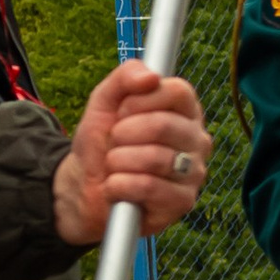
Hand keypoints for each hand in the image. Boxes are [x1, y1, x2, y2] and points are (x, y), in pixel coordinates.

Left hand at [52, 62, 210, 243]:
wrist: (83, 186)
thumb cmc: (101, 142)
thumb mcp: (104, 101)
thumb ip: (125, 77)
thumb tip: (151, 77)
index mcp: (184, 111)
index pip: (178, 91)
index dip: (138, 101)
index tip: (122, 112)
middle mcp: (197, 139)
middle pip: (163, 125)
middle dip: (122, 134)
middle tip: (114, 143)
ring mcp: (194, 172)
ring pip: (155, 158)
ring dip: (118, 161)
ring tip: (114, 166)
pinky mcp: (183, 202)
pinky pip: (149, 187)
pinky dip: (119, 186)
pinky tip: (115, 187)